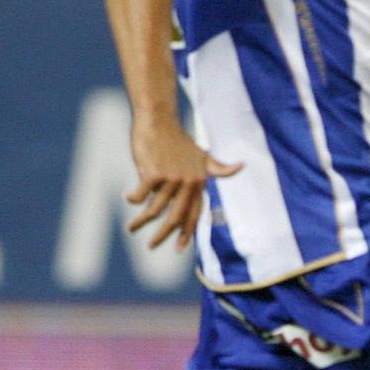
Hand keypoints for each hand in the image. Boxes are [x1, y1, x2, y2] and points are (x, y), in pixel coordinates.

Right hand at [124, 119, 238, 251]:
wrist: (160, 121)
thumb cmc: (179, 140)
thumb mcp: (203, 155)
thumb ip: (219, 167)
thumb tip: (241, 166)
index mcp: (198, 183)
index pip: (194, 213)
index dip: (187, 232)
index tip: (180, 248)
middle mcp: (187, 183)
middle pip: (175, 217)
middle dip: (163, 235)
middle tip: (151, 247)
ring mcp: (170, 179)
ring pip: (155, 210)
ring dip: (140, 222)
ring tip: (131, 229)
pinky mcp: (153, 174)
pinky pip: (140, 195)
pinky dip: (133, 199)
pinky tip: (129, 198)